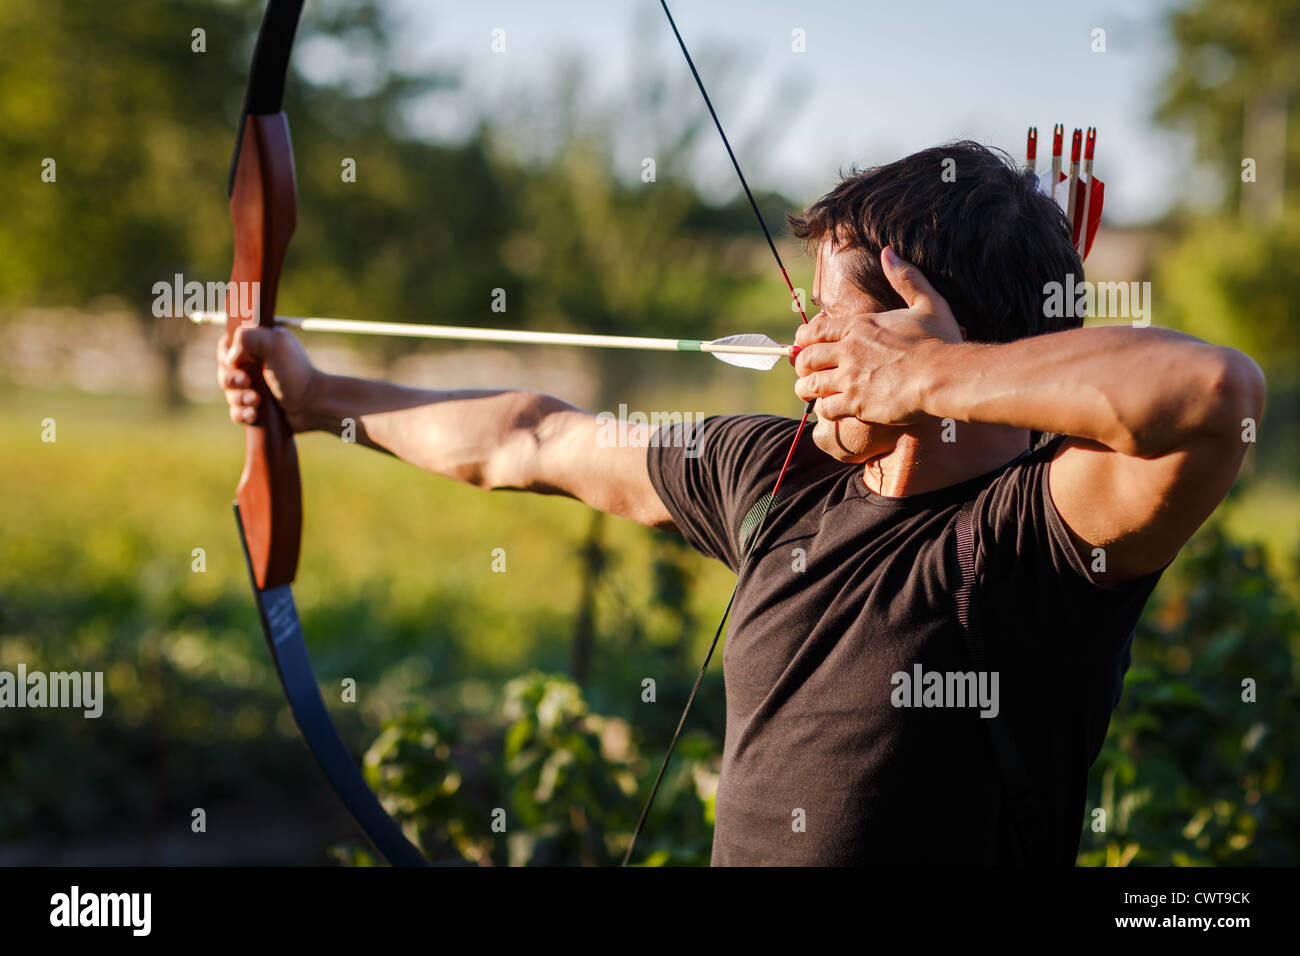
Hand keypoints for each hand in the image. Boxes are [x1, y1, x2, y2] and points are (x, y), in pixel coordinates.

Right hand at [217, 324, 318, 432]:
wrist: (313, 405)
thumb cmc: (297, 374)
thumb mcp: (276, 343)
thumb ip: (248, 337)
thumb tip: (230, 357)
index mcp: (258, 344)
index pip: (226, 346)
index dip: (226, 355)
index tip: (236, 362)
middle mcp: (255, 365)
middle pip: (224, 371)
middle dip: (232, 379)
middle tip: (248, 383)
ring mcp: (255, 387)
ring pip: (229, 393)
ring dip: (239, 398)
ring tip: (257, 401)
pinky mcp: (256, 407)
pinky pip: (236, 412)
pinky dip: (242, 414)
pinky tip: (254, 414)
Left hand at [793, 246, 963, 424]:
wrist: (946, 376)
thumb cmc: (940, 341)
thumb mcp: (927, 302)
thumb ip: (906, 277)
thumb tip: (888, 252)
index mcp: (860, 326)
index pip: (815, 331)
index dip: (803, 340)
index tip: (802, 346)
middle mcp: (849, 350)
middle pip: (806, 358)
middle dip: (801, 366)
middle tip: (804, 372)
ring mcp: (850, 377)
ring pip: (810, 385)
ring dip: (806, 389)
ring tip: (808, 393)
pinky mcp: (856, 403)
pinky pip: (826, 408)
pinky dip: (824, 409)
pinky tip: (832, 408)